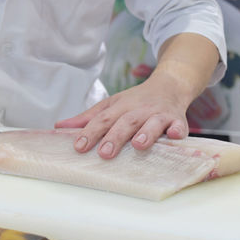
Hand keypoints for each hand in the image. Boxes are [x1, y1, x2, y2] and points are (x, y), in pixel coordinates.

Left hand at [56, 33, 219, 158]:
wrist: (169, 85)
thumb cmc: (136, 101)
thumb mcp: (112, 105)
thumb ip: (88, 117)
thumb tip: (60, 127)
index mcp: (120, 107)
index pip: (103, 119)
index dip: (91, 132)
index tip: (79, 146)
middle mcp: (139, 109)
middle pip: (126, 122)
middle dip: (115, 137)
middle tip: (104, 153)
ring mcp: (159, 114)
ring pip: (152, 122)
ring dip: (146, 133)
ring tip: (138, 145)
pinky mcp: (177, 119)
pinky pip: (179, 125)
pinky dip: (177, 130)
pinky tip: (174, 136)